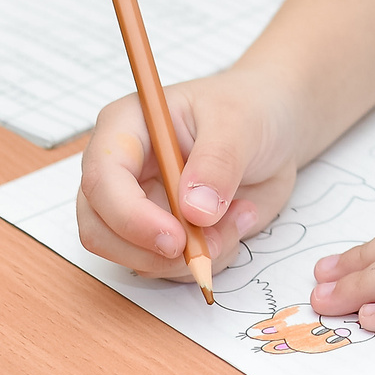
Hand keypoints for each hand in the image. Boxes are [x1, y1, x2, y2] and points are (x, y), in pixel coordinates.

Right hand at [76, 68, 303, 277]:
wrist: (275, 124)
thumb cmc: (249, 107)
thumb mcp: (240, 122)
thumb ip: (217, 164)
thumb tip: (194, 211)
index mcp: (125, 128)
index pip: (102, 181)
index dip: (130, 217)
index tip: (175, 238)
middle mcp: (122, 171)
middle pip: (99, 230)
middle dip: (152, 251)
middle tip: (211, 245)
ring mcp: (140, 205)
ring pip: (137, 257)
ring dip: (192, 255)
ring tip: (240, 214)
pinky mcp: (164, 232)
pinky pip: (172, 267)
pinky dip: (210, 256)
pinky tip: (238, 219)